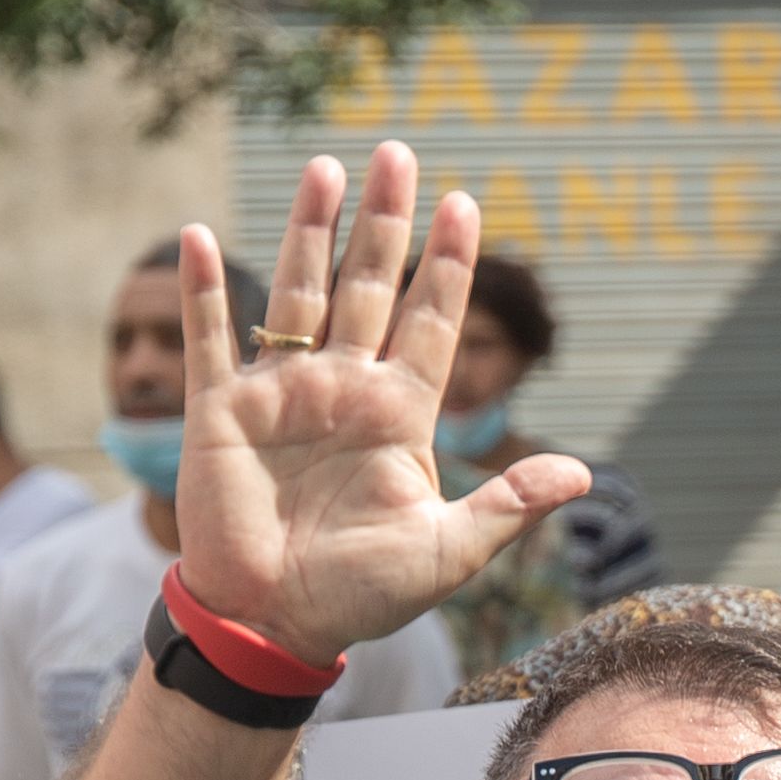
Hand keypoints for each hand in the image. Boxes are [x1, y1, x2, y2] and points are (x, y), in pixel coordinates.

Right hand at [170, 146, 590, 661]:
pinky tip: (198, 236)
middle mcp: (342, 389)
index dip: (448, 266)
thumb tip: (582, 474)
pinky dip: (204, 292)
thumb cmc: (359, 596)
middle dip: (384, 221)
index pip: (430, 322)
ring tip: (328, 167)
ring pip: (300, 292)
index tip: (466, 202)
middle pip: (370, 286)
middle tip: (398, 153)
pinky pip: (212, 340)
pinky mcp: (221, 412)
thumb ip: (507, 505)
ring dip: (310, 230)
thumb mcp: (447, 553)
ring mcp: (281, 394)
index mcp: (398, 414)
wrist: (272, 626)